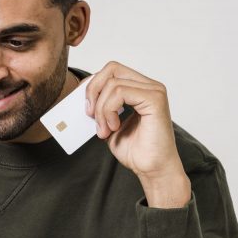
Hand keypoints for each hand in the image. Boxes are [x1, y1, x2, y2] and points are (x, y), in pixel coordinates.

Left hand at [84, 61, 190, 207]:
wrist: (152, 169)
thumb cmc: (136, 150)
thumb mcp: (108, 124)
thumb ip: (100, 108)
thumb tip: (82, 96)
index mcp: (140, 89)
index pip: (111, 71)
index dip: (93, 85)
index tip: (86, 108)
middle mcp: (149, 86)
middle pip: (111, 68)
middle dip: (93, 90)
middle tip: (90, 115)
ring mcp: (154, 91)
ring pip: (112, 83)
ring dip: (101, 109)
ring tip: (105, 130)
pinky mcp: (155, 99)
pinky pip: (120, 92)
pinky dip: (109, 111)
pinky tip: (114, 127)